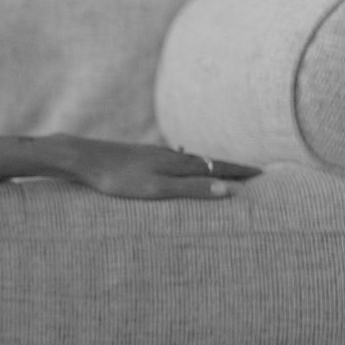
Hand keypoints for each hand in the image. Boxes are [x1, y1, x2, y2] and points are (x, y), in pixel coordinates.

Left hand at [48, 137, 260, 200]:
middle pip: (206, 161)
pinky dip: (186, 164)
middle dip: (229, 167)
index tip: (262, 173)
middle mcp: (169, 155)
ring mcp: (153, 154)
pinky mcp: (138, 156)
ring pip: (189, 160)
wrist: (82, 157)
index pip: (217, 166)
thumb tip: (227, 190)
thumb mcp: (156, 189)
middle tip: (251, 172)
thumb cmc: (118, 178)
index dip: (239, 171)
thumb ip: (190, 189)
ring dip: (208, 165)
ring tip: (221, 170)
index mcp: (177, 163)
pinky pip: (171, 160)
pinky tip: (177, 164)